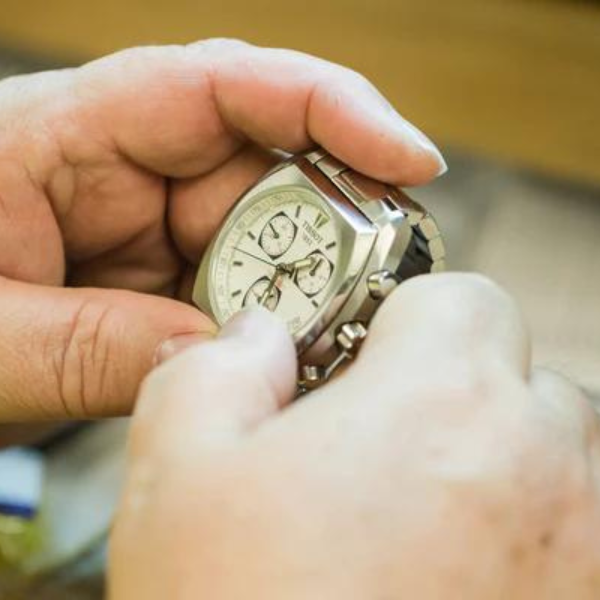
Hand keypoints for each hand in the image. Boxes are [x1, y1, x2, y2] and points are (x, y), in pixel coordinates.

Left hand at [0, 38, 444, 422]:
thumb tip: (219, 359)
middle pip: (266, 168)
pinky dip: (276, 324)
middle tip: (386, 286)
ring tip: (345, 335)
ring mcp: (155, 228)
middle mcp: (129, 171)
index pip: (221, 87)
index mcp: (71, 135)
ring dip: (309, 286)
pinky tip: (296, 358)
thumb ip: (93, 347)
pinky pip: (244, 291)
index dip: (330, 107)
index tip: (412, 158)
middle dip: (336, 223)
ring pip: (267, 238)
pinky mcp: (166, 280)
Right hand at [110, 274, 599, 598]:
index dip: (407, 316)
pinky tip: (446, 575)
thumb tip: (256, 336)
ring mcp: (585, 553)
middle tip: (385, 439)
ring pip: (562, 451)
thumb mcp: (179, 470)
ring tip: (416, 517)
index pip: (463, 295)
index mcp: (439, 405)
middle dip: (455, 388)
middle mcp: (541, 472)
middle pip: (521, 372)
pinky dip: (525, 533)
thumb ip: (214, 367)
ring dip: (497, 460)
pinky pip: (576, 532)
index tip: (371, 355)